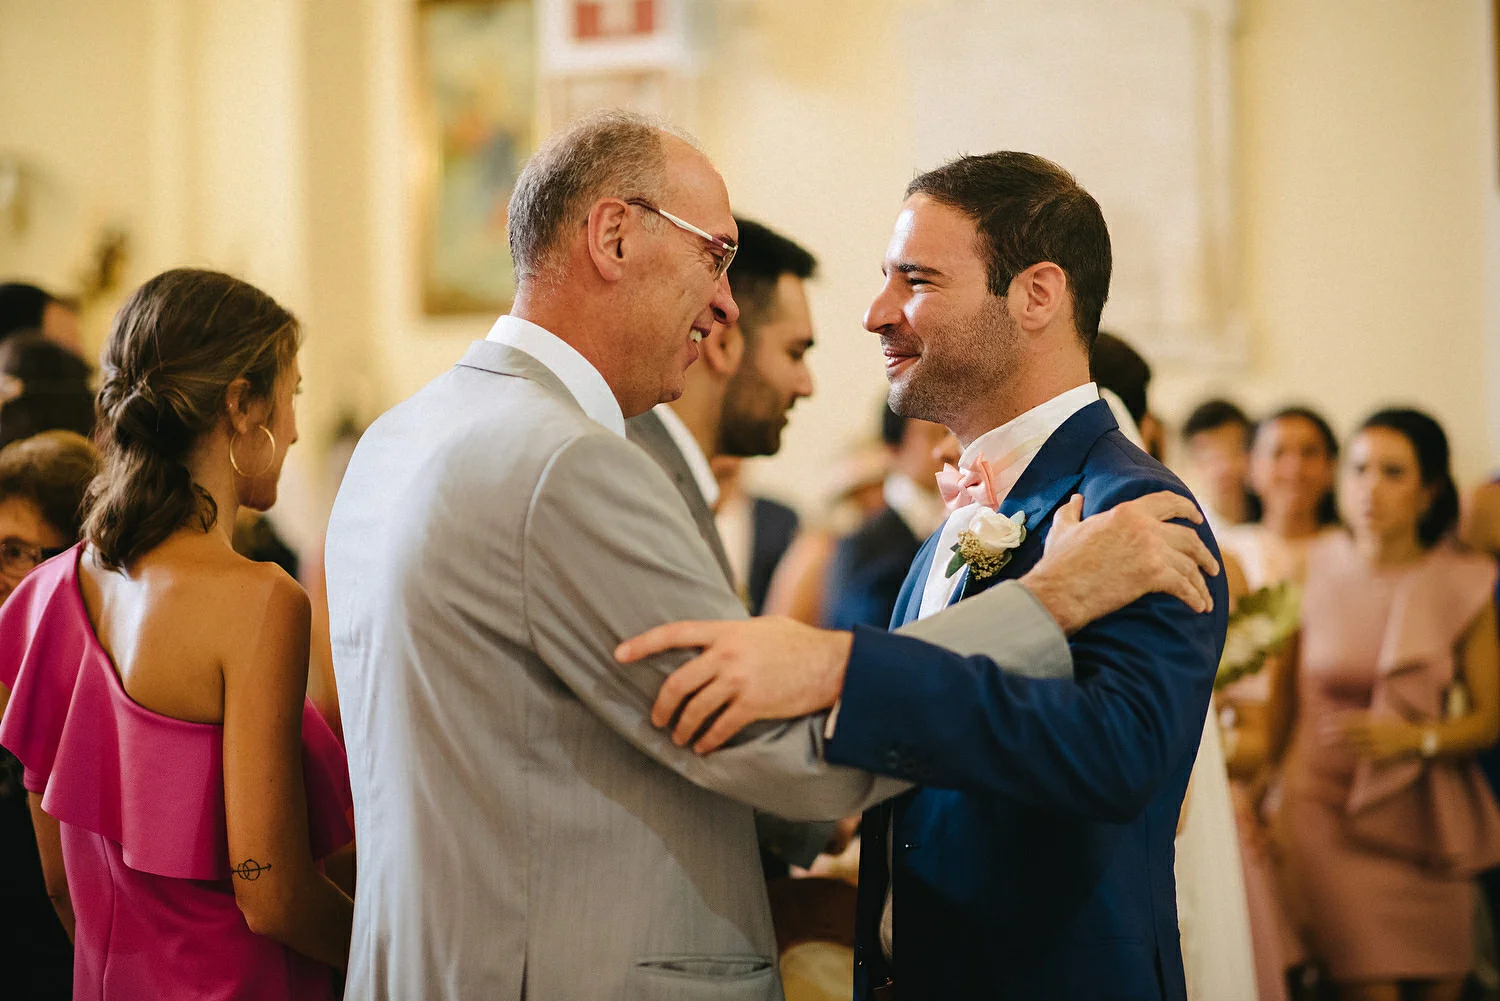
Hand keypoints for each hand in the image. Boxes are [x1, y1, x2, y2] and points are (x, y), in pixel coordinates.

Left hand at [614, 617, 853, 752]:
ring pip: (695, 710)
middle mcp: (727, 654)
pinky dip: (708, 741)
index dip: (643, 643)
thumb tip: (715, 640)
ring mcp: (739, 681)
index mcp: (726, 630)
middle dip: (661, 705)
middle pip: (678, 682)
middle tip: (657, 719)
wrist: (832, 664)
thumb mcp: (763, 626)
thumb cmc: (800, 642)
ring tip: (680, 738)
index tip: (619, 654)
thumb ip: (734, 633)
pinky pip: (720, 728)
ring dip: (682, 729)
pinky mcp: (754, 705)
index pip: (675, 633)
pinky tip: (704, 748)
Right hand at [1019, 492, 1218, 633]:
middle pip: (1188, 537)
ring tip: (1206, 596)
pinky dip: (1194, 598)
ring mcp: (1151, 550)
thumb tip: (1076, 499)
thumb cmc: (1059, 563)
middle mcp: (1145, 526)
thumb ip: (1072, 511)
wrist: (1058, 591)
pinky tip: (1199, 607)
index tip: (1197, 518)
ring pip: (1190, 564)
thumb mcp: (1064, 529)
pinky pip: (1184, 586)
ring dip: (1201, 582)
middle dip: (1204, 553)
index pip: (1167, 502)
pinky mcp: (1154, 575)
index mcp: (1126, 511)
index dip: (1187, 508)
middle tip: (1211, 565)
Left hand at [1324, 711, 1420, 761]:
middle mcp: (1376, 732)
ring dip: (1339, 742)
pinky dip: (1351, 751)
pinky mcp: (1382, 755)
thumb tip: (1352, 714)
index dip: (1337, 720)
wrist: (1420, 740)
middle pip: (1351, 732)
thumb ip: (1368, 716)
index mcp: (1376, 720)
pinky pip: (1363, 754)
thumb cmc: (1400, 725)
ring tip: (1325, 740)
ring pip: (1354, 743)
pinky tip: (1342, 749)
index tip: (1324, 720)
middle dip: (1335, 732)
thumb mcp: (1384, 716)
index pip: (1352, 719)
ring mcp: (1379, 744)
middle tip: (1321, 731)